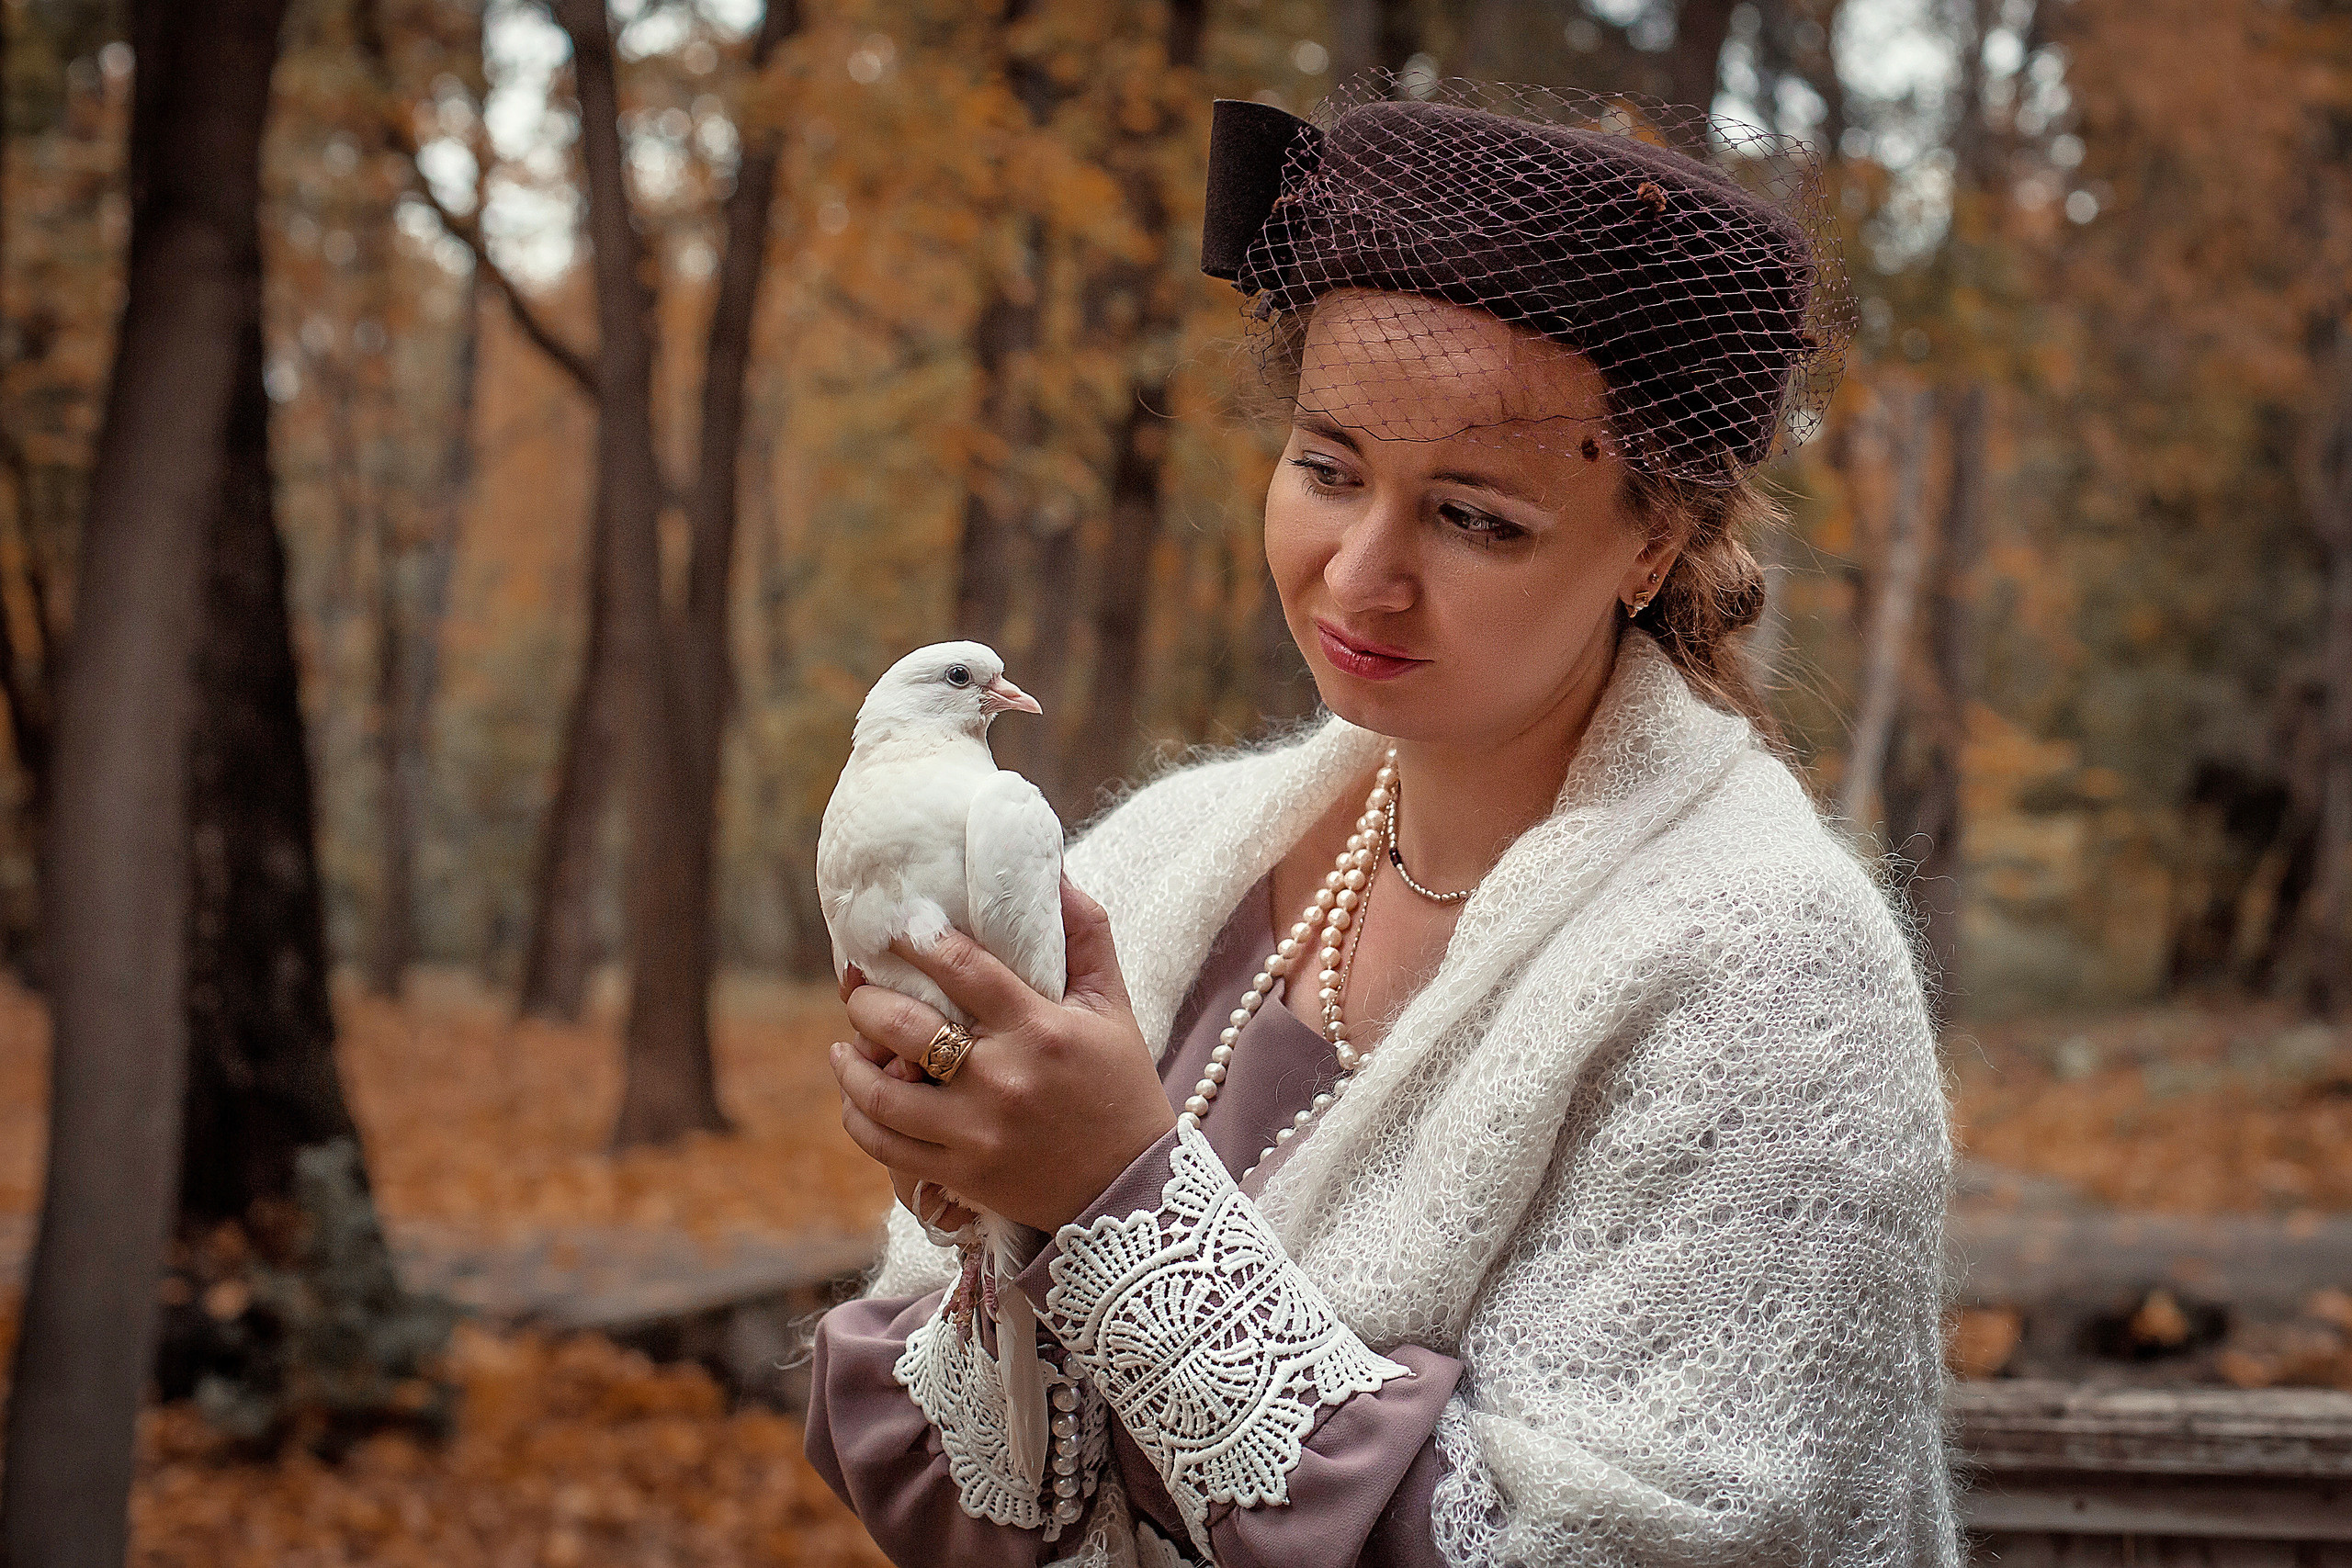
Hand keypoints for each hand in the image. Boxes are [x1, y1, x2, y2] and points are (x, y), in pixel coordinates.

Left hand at [830, 877, 1175, 1232]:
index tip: (895, 927)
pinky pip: (884, 1145)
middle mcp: (1002, 1079)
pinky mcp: (960, 1174)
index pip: (962, 968)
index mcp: (1041, 1029)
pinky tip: (855, 1094)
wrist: (1130, 1189)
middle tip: (858, 985)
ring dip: (850, 1060)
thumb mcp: (1114, 1006)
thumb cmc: (1120, 1086)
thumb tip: (1053, 872)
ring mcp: (976, 1132)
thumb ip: (1086, 935)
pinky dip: (858, 1115)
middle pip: (905, 1027)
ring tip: (845, 1040)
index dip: (917, 940)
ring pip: (881, 1092)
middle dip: (866, 999)